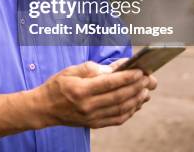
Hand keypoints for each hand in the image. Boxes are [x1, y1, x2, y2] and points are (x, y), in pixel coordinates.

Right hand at [33, 61, 152, 128]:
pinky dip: (130, 111)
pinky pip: (117, 119)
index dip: (127, 77)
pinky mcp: (94, 124)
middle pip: (119, 96)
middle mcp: (87, 106)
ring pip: (121, 109)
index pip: (109, 83)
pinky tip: (136, 103)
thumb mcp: (70, 71)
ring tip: (146, 90)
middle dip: (137, 87)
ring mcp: (92, 117)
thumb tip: (114, 68)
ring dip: (137, 99)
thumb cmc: (57, 86)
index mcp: (80, 90)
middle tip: (149, 79)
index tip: (140, 70)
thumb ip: (92, 68)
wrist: (44, 108)